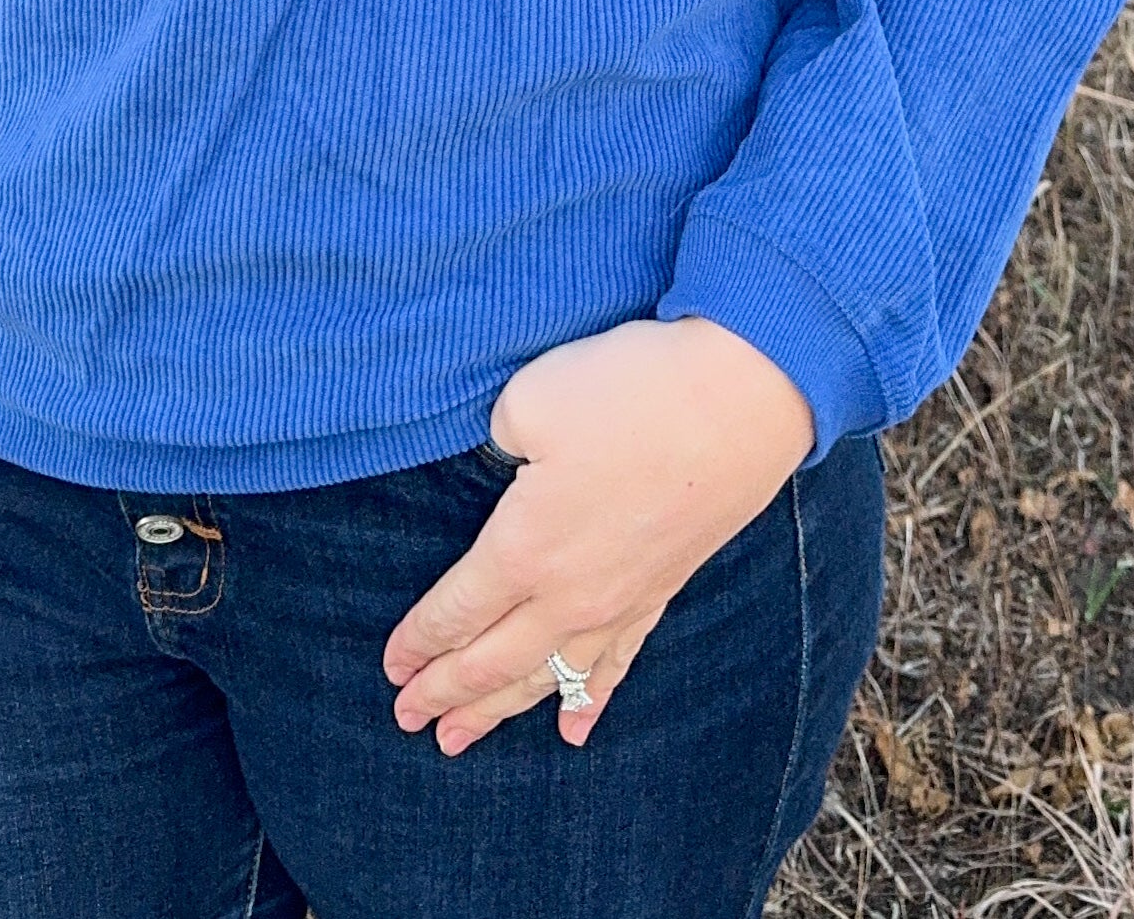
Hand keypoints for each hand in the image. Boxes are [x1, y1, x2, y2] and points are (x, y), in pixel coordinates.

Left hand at [381, 317, 814, 753]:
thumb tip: (504, 463)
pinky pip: (615, 665)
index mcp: (524, 548)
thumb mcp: (530, 400)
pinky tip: (573, 730)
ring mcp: (620, 600)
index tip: (391, 667)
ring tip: (459, 742)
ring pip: (548, 677)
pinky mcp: (663, 589)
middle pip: (493, 661)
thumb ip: (497, 440)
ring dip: (499, 711)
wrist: (741, 399)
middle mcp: (569, 594)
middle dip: (445, 693)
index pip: (457, 610)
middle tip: (407, 719)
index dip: (420, 642)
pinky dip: (588, 701)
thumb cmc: (630, 392)